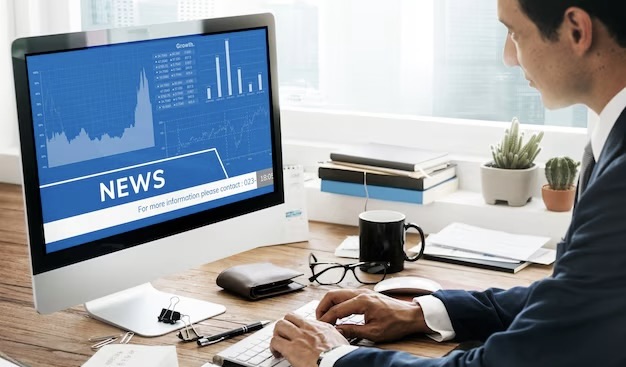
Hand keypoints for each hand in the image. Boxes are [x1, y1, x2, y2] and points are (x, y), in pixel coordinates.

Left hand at [270, 313, 349, 366]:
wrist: (337, 363)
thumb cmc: (340, 356)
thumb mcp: (341, 341)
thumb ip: (335, 336)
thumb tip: (337, 338)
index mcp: (321, 327)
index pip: (304, 319)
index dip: (298, 325)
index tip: (297, 332)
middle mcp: (308, 328)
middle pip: (289, 317)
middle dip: (284, 325)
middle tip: (284, 335)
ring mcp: (299, 337)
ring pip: (280, 325)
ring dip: (277, 334)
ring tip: (278, 343)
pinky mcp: (291, 349)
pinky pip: (275, 341)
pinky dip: (273, 347)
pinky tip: (277, 353)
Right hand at [316, 289, 430, 341]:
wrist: (410, 316)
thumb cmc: (396, 323)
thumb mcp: (374, 332)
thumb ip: (353, 331)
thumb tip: (337, 331)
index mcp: (362, 302)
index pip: (336, 309)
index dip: (326, 319)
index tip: (321, 327)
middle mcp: (361, 293)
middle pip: (332, 295)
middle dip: (322, 307)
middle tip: (319, 320)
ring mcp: (362, 292)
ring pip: (338, 293)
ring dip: (329, 304)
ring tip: (326, 317)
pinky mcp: (365, 294)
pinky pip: (345, 295)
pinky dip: (337, 303)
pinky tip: (337, 313)